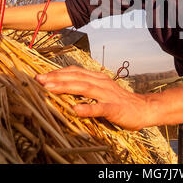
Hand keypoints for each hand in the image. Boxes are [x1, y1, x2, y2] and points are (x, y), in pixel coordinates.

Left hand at [35, 65, 149, 130]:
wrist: (143, 109)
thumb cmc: (120, 102)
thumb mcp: (102, 91)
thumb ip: (87, 88)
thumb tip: (65, 88)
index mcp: (98, 78)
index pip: (75, 72)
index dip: (58, 72)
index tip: (41, 75)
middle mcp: (102, 83)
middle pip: (77, 77)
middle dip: (56, 78)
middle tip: (39, 80)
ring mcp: (108, 95)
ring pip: (85, 88)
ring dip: (66, 87)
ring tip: (50, 89)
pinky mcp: (114, 108)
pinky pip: (100, 108)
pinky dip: (87, 108)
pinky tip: (75, 110)